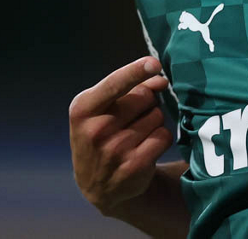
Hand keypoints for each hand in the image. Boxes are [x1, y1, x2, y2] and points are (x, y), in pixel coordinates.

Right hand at [70, 57, 172, 214]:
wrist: (98, 184)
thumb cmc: (102, 135)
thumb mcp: (103, 109)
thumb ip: (131, 88)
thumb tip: (161, 80)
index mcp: (83, 109)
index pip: (114, 84)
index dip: (136, 71)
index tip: (155, 63)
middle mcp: (96, 129)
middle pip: (145, 97)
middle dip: (146, 101)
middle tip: (132, 117)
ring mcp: (115, 150)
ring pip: (157, 116)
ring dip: (154, 120)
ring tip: (136, 134)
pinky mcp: (135, 166)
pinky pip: (164, 135)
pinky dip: (161, 138)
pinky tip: (145, 147)